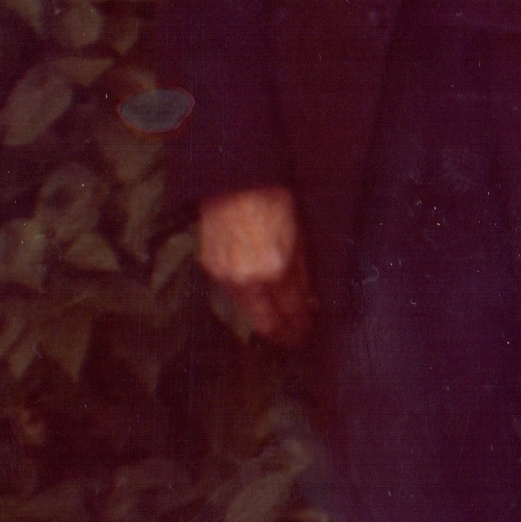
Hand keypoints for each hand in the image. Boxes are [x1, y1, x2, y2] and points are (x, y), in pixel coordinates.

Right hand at [198, 187, 314, 345]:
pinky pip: (232, 297)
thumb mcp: (300, 240)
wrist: (235, 180)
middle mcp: (247, 278)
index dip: (302, 326)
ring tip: (281, 329)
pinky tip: (260, 306)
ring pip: (246, 314)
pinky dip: (248, 305)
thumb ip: (303, 276)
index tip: (309, 333)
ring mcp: (224, 275)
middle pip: (266, 323)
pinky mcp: (210, 268)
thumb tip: (310, 304)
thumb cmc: (274, 203)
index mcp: (275, 269)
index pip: (292, 311)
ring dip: (264, 324)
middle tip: (296, 341)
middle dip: (284, 335)